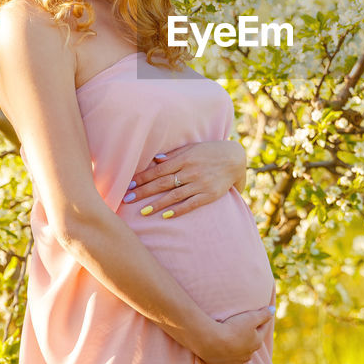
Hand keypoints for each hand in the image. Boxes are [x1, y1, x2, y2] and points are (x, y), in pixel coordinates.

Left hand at [124, 139, 245, 218]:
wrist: (235, 158)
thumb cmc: (211, 151)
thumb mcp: (192, 148)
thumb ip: (174, 154)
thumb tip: (156, 160)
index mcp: (184, 158)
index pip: (158, 170)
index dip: (143, 178)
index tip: (130, 185)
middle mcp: (190, 171)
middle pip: (162, 183)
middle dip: (144, 192)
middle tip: (127, 200)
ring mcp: (200, 184)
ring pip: (174, 196)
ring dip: (157, 204)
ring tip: (142, 212)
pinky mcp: (209, 195)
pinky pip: (191, 204)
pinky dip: (178, 210)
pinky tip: (165, 216)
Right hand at [193, 305, 275, 363]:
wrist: (211, 342)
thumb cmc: (233, 328)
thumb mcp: (251, 317)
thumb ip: (263, 314)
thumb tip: (273, 310)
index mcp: (257, 343)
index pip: (262, 329)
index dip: (261, 320)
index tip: (259, 314)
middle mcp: (248, 355)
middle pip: (251, 343)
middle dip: (250, 335)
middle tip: (243, 326)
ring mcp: (236, 362)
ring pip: (240, 353)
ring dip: (239, 347)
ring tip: (232, 338)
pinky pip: (228, 360)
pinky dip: (227, 355)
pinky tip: (223, 349)